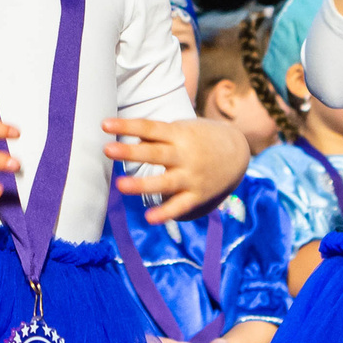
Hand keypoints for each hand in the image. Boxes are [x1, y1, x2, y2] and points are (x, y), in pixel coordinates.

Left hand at [108, 115, 248, 224]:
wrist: (238, 151)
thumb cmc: (200, 137)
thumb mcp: (182, 129)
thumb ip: (157, 136)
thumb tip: (131, 140)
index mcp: (179, 134)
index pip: (150, 128)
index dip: (127, 126)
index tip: (104, 124)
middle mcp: (186, 155)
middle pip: (155, 153)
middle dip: (131, 152)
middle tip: (107, 149)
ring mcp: (192, 176)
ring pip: (165, 182)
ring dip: (143, 184)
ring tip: (120, 185)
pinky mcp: (198, 195)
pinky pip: (180, 206)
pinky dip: (166, 213)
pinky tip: (149, 218)